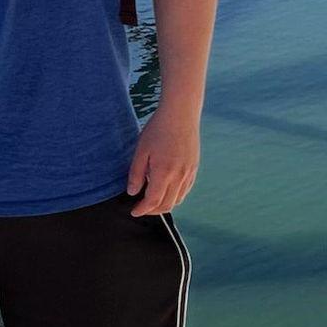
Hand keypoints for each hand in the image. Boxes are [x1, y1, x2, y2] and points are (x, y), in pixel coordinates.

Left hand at [127, 102, 199, 216]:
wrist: (181, 114)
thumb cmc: (157, 130)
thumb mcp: (141, 151)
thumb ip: (136, 174)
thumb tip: (132, 192)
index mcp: (163, 173)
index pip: (153, 201)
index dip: (142, 210)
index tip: (134, 211)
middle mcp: (179, 176)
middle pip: (167, 204)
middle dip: (152, 210)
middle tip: (141, 208)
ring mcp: (189, 173)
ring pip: (178, 199)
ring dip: (165, 204)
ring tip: (152, 201)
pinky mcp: (194, 168)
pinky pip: (186, 190)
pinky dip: (175, 196)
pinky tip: (166, 190)